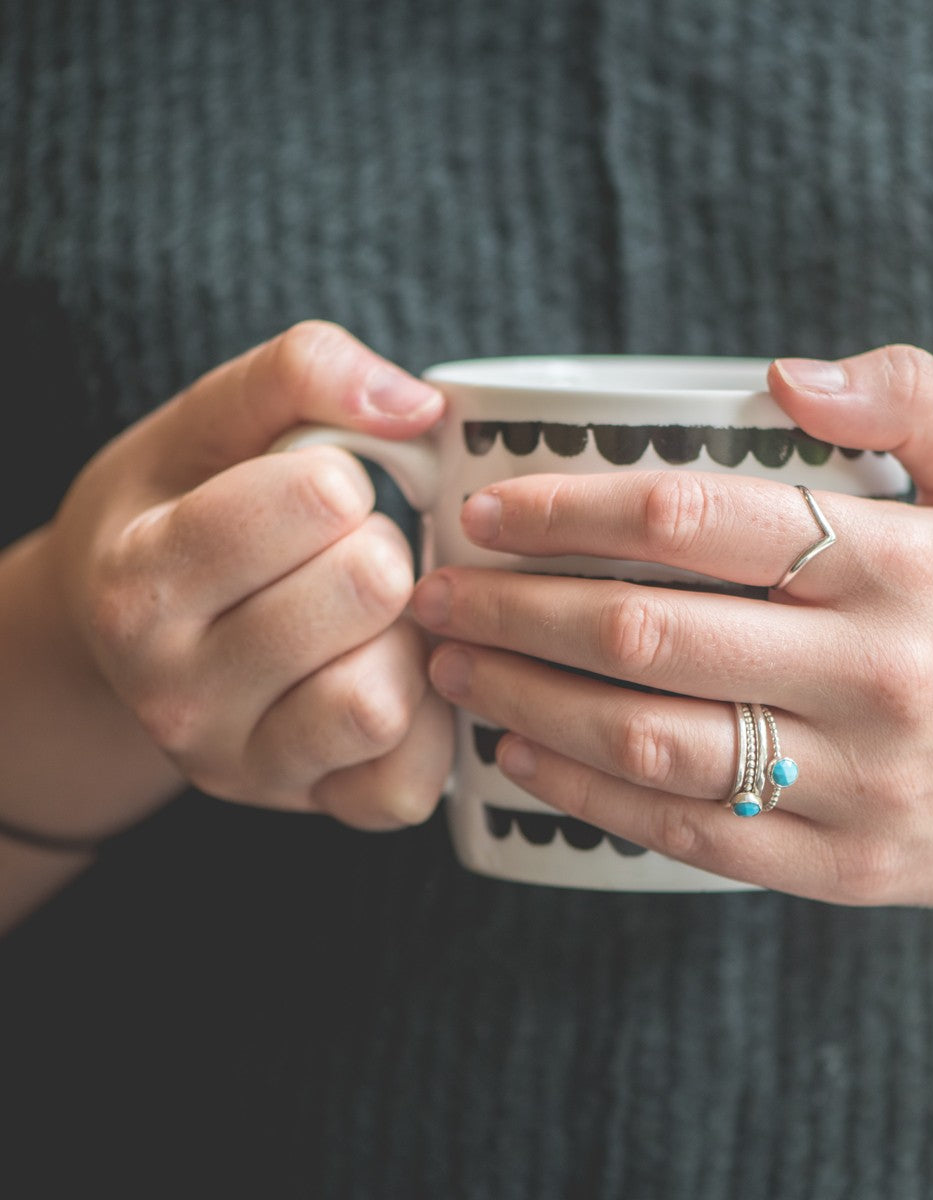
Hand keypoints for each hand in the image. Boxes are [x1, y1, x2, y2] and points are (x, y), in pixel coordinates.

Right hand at [50, 321, 452, 829]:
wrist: (132, 633)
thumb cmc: (184, 510)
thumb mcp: (212, 422)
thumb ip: (302, 374)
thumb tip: (418, 405)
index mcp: (142, 579)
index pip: (316, 498)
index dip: (342, 477)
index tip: (318, 492)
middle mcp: (175, 691)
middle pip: (366, 589)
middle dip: (381, 551)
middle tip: (350, 555)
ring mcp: (239, 763)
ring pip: (381, 699)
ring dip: (404, 641)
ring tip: (368, 620)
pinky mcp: (305, 805)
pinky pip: (404, 784)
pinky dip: (426, 727)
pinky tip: (394, 678)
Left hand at [410, 345, 932, 933]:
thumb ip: (912, 396)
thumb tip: (779, 373)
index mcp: (904, 565)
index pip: (693, 522)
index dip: (569, 511)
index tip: (488, 511)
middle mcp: (875, 676)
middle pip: (645, 635)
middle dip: (511, 611)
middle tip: (433, 595)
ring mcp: (856, 784)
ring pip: (650, 743)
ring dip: (526, 705)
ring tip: (452, 671)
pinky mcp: (839, 867)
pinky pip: (689, 833)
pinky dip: (588, 795)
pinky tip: (522, 757)